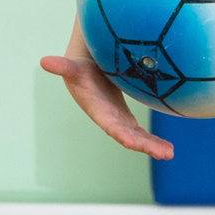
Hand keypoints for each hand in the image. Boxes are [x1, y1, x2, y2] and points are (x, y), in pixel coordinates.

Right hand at [40, 53, 172, 160]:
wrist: (87, 73)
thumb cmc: (80, 70)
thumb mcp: (74, 67)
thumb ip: (63, 66)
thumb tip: (45, 61)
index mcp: (97, 110)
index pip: (110, 124)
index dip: (120, 133)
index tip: (131, 142)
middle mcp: (108, 119)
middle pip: (129, 135)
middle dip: (145, 145)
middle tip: (164, 153)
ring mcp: (119, 121)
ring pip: (138, 137)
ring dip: (153, 146)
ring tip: (169, 154)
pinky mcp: (126, 119)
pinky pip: (142, 133)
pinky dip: (154, 141)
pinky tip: (168, 150)